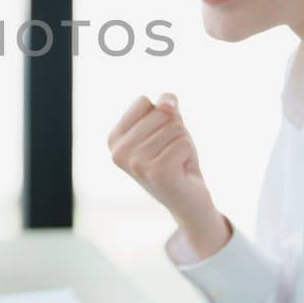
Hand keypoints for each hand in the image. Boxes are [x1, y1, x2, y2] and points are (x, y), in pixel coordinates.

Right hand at [108, 93, 228, 256]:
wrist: (188, 200)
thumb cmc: (176, 159)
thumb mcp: (169, 124)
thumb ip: (165, 104)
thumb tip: (167, 104)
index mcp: (114, 139)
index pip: (143, 102)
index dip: (160, 116)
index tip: (160, 141)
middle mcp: (118, 152)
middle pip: (160, 114)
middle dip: (174, 130)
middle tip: (170, 154)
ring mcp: (136, 164)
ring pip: (174, 128)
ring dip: (182, 144)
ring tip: (176, 162)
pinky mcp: (157, 173)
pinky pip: (183, 143)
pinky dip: (189, 154)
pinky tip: (181, 171)